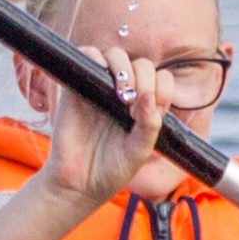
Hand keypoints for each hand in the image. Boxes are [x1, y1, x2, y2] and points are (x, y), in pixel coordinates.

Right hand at [33, 46, 169, 208]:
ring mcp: (100, 88)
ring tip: (121, 93)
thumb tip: (150, 96)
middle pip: (141, 64)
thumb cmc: (111, 170)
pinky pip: (85, 56)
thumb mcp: (138, 151)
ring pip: (116, 55)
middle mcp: (124, 94)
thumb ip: (150, 125)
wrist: (77, 184)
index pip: (162, 80)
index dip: (161, 89)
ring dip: (123, 67)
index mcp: (144, 107)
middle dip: (144, 78)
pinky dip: (93, 56)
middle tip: (133, 105)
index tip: (150, 112)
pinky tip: (100, 74)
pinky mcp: (76, 87)